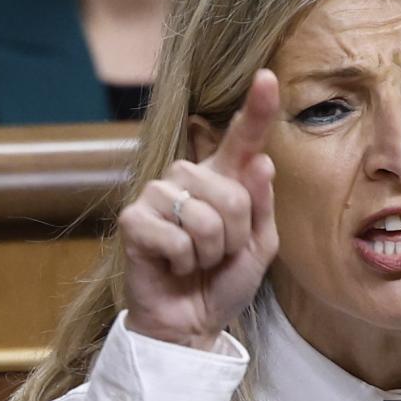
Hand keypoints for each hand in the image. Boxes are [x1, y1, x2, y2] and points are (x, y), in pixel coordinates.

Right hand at [119, 70, 280, 349]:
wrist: (190, 323)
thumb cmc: (223, 281)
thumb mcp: (259, 247)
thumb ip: (261, 205)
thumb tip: (261, 160)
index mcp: (224, 180)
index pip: (242, 140)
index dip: (256, 109)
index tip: (267, 78)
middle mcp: (189, 178)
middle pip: (230, 192)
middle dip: (234, 235)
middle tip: (219, 255)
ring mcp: (157, 194)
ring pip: (203, 215)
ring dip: (210, 251)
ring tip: (196, 261)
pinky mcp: (133, 219)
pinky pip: (175, 236)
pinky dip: (182, 261)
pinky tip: (173, 266)